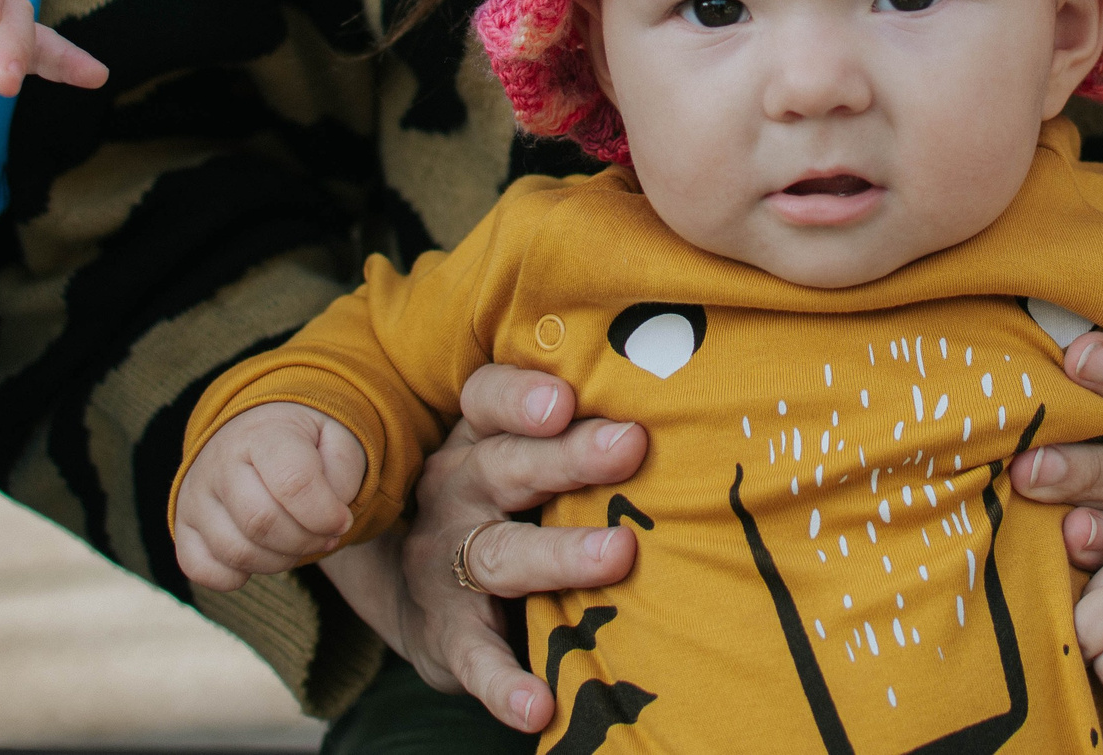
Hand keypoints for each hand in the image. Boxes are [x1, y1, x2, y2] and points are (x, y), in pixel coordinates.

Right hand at [173, 403, 368, 590]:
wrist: (258, 434)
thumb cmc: (304, 443)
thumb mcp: (336, 439)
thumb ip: (343, 472)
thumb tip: (330, 519)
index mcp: (262, 434)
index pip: (293, 483)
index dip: (326, 514)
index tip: (341, 519)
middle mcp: (218, 462)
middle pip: (262, 523)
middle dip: (305, 541)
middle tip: (323, 535)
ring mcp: (194, 497)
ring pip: (236, 552)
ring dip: (280, 561)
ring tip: (297, 542)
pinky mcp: (183, 528)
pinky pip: (203, 571)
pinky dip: (237, 576)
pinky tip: (261, 553)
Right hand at [317, 365, 646, 732]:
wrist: (420, 596)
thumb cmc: (499, 505)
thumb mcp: (515, 457)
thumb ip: (575, 430)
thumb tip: (682, 402)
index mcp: (476, 440)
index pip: (487, 401)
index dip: (522, 396)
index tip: (566, 398)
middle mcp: (455, 492)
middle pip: (505, 466)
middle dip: (567, 457)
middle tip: (630, 447)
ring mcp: (446, 565)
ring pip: (500, 555)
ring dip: (559, 556)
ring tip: (617, 557)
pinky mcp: (448, 635)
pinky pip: (476, 659)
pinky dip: (504, 684)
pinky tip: (538, 705)